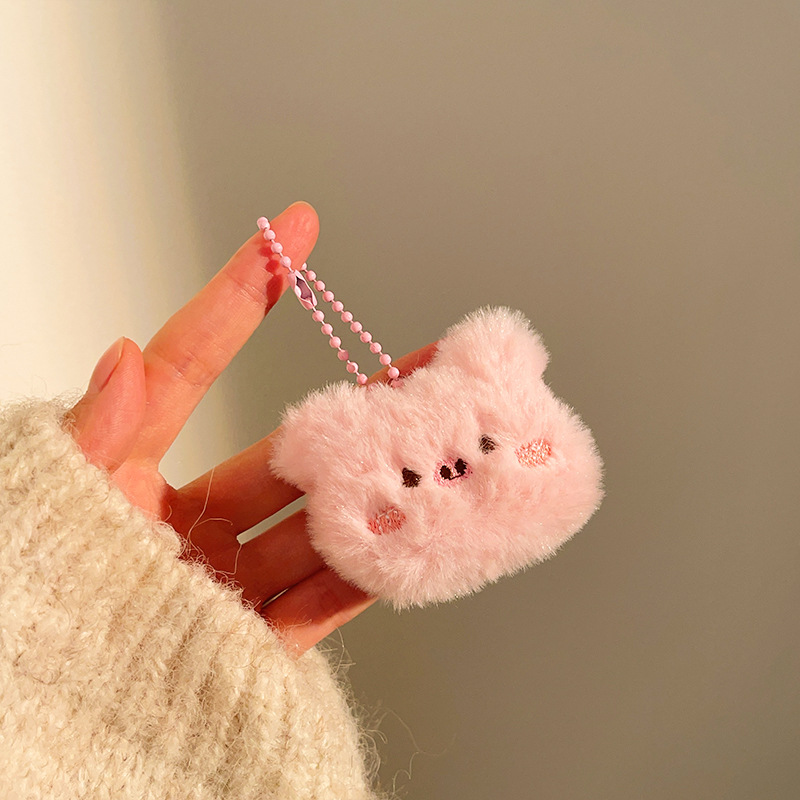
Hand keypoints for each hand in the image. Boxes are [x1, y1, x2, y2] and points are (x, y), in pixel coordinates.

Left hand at [66, 202, 435, 653]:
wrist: (41, 747)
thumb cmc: (25, 619)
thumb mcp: (46, 513)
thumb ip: (88, 441)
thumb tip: (122, 358)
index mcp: (126, 478)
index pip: (192, 363)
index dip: (243, 293)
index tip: (289, 230)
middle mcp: (188, 525)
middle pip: (288, 450)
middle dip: (358, 405)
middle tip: (419, 364)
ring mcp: (226, 585)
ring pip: (318, 523)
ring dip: (381, 484)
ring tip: (441, 442)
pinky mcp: (254, 645)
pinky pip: (322, 602)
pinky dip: (370, 569)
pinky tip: (418, 529)